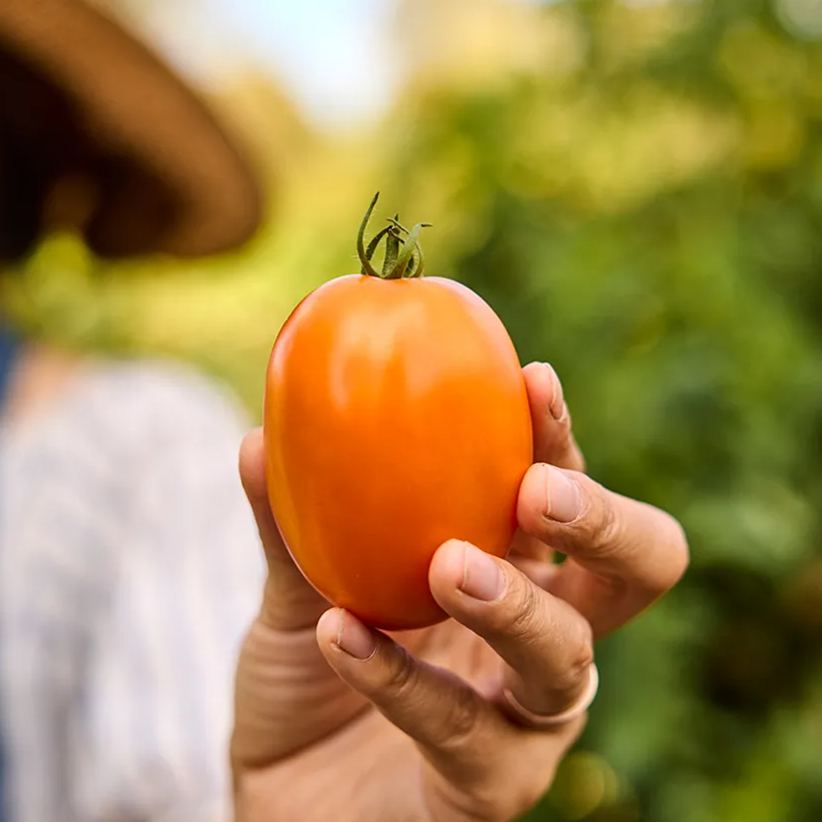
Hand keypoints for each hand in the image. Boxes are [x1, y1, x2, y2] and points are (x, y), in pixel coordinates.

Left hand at [231, 362, 687, 821]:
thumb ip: (290, 520)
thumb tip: (258, 436)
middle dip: (605, 521)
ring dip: (515, 605)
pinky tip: (339, 632)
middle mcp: (542, 638)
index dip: (557, 435)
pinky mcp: (490, 792)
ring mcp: (526, 722)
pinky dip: (400, 677)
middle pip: (634, 574)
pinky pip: (462, 731)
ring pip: (565, 660)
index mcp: (514, 571)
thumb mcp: (295, 589)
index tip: (529, 378)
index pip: (561, 490)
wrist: (282, 794)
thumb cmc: (310, 679)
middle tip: (538, 490)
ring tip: (450, 564)